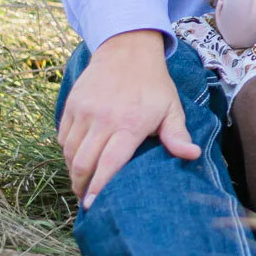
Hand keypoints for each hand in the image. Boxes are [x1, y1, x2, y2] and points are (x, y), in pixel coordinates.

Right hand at [56, 29, 199, 207]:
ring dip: (73, 171)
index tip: (92, 206)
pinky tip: (77, 159)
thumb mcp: (171, 108)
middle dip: (82, 186)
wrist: (127, 49)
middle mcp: (103, 119)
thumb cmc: (153, 84)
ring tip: (81, 183)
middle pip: (83, 163)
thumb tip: (192, 156)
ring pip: (70, 152)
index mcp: (130, 124)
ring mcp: (84, 111)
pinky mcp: (72, 104)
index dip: (99, 187)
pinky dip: (67, 152)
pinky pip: (63, 137)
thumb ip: (177, 135)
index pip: (109, 163)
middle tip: (86, 200)